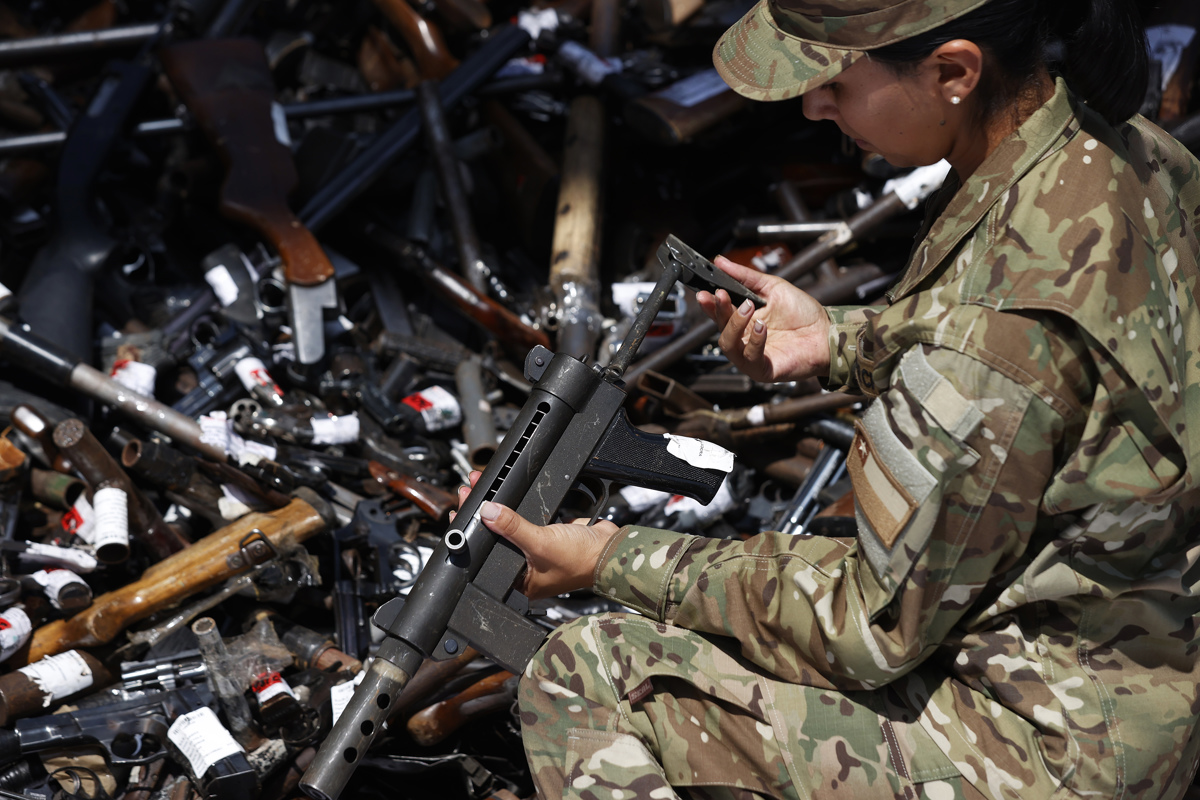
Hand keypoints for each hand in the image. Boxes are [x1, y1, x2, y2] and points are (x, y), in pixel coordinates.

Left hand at [453, 473, 619, 599]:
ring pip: (506, 527)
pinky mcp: (544, 536)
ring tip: (481, 488)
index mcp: (517, 583)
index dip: (471, 534)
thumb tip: (488, 512)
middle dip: (479, 515)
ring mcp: (533, 552)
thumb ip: (513, 527)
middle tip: (469, 492)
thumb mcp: (541, 543)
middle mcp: (523, 570)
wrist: (611, 549)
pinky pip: (522, 520)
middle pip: (492, 539)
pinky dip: (512, 508)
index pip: (483, 558)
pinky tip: (505, 497)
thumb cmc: (582, 562)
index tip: (460, 511)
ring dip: (495, 508)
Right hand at [695, 255, 831, 382]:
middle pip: (720, 327)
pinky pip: (749, 357)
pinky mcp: (761, 370)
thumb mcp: (773, 287)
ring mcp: (750, 356)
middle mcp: (744, 339)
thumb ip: (746, 276)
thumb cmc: (803, 313)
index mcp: (744, 320)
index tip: (704, 292)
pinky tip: (763, 327)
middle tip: (722, 295)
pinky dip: (754, 341)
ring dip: (734, 324)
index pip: (719, 313)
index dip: (709, 304)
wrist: (826, 333)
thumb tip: (721, 262)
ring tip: (748, 307)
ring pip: (728, 344)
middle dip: (719, 310)